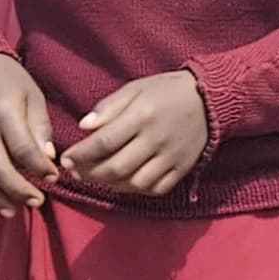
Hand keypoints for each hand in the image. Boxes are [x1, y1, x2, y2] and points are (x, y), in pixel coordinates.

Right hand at [0, 53, 59, 209]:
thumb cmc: (10, 80)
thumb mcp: (33, 95)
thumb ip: (39, 127)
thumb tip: (48, 157)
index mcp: (3, 112)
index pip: (22, 148)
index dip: (40, 168)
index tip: (54, 177)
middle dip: (19, 190)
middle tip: (37, 201)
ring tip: (15, 209)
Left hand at [62, 69, 211, 197]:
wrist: (211, 99)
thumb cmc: (166, 91)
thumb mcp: (135, 88)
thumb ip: (108, 107)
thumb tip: (83, 127)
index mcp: (142, 115)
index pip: (104, 142)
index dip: (81, 154)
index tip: (67, 158)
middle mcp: (156, 139)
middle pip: (116, 167)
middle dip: (90, 173)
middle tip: (77, 172)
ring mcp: (171, 156)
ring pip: (134, 183)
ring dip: (110, 185)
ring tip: (98, 178)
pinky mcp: (183, 168)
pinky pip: (155, 189)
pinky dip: (135, 190)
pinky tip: (124, 182)